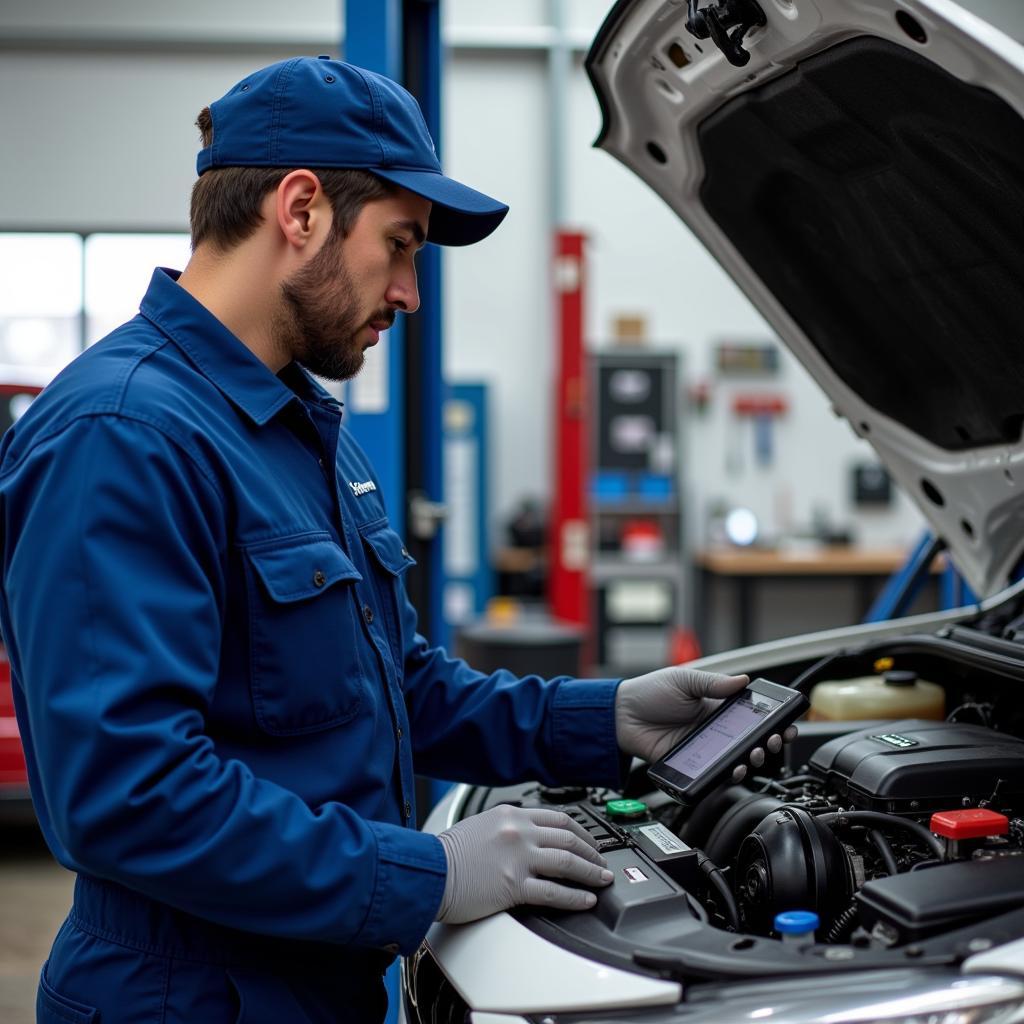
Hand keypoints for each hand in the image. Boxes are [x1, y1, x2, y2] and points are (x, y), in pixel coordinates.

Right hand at [436, 804, 613, 923]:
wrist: (427, 871)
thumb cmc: (447, 853)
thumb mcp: (481, 824)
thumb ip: (507, 826)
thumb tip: (528, 835)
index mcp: (511, 814)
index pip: (558, 818)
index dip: (581, 831)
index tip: (590, 841)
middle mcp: (518, 832)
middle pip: (569, 838)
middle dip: (592, 852)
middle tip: (602, 862)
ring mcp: (518, 858)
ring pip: (568, 862)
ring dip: (591, 872)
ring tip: (602, 880)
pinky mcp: (514, 886)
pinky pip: (554, 892)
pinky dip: (575, 896)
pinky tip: (586, 900)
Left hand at [615, 667, 797, 776]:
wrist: (620, 714)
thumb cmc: (649, 693)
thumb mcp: (684, 681)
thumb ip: (713, 683)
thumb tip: (743, 680)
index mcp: (715, 705)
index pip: (750, 714)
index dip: (770, 720)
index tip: (786, 723)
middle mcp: (713, 728)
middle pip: (749, 740)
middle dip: (767, 742)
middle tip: (774, 741)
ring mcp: (704, 747)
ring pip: (736, 758)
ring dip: (751, 759)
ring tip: (755, 755)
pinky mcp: (691, 763)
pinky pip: (715, 772)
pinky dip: (729, 773)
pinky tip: (736, 769)